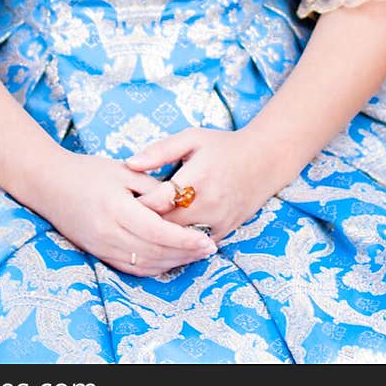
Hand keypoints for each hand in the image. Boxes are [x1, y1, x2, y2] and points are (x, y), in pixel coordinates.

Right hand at [34, 150, 217, 277]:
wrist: (49, 184)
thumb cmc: (88, 171)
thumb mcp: (123, 171)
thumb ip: (152, 187)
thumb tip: (179, 199)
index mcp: (116, 208)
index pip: (157, 231)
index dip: (184, 240)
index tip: (206, 241)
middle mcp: (108, 233)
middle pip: (154, 251)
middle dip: (184, 253)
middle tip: (209, 249)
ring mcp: (102, 247)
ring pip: (144, 263)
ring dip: (172, 262)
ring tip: (195, 255)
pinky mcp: (98, 254)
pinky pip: (131, 267)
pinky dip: (154, 266)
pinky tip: (170, 259)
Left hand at [126, 127, 279, 242]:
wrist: (264, 160)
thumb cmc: (222, 146)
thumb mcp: (191, 139)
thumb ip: (159, 151)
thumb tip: (129, 164)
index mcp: (197, 178)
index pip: (157, 202)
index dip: (136, 205)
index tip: (121, 202)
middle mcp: (208, 204)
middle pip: (165, 226)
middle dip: (143, 225)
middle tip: (123, 221)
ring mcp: (218, 222)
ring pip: (179, 241)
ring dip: (160, 238)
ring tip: (139, 232)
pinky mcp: (224, 232)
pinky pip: (195, 247)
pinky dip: (179, 246)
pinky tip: (163, 242)